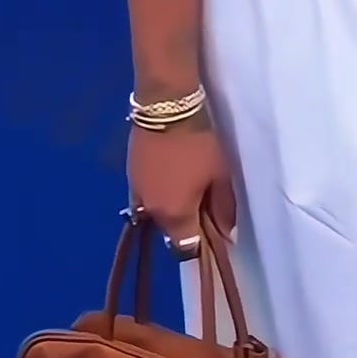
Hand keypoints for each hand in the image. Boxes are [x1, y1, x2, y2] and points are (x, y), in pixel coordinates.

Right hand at [127, 120, 236, 253]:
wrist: (166, 108)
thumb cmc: (198, 144)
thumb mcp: (220, 175)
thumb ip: (224, 209)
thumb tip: (227, 233)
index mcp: (175, 216)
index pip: (186, 249)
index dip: (202, 246)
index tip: (213, 232)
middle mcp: (150, 212)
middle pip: (170, 232)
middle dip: (186, 224)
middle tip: (204, 201)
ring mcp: (135, 194)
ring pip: (157, 214)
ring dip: (171, 208)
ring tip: (187, 184)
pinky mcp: (130, 176)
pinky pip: (146, 197)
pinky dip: (159, 193)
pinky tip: (171, 175)